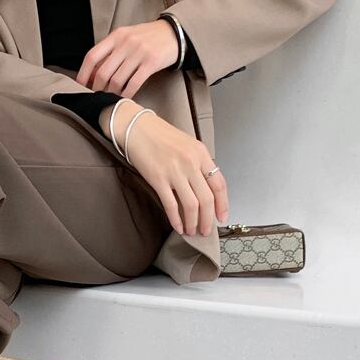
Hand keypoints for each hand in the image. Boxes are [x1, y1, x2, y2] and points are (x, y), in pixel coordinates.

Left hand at [76, 19, 178, 94]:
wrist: (174, 32)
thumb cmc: (146, 38)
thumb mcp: (126, 39)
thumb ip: (110, 53)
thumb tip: (92, 75)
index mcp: (116, 36)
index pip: (92, 56)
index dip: (83, 74)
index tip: (80, 87)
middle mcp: (126, 42)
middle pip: (103, 72)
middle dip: (97, 89)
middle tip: (97, 96)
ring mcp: (139, 52)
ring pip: (117, 80)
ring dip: (111, 93)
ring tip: (111, 98)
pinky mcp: (151, 62)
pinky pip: (133, 84)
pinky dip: (126, 94)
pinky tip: (124, 98)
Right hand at [100, 102, 228, 235]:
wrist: (137, 128)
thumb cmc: (161, 137)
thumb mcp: (187, 145)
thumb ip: (198, 164)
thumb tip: (204, 189)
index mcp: (201, 154)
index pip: (219, 184)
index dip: (222, 204)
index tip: (221, 217)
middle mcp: (191, 163)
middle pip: (206, 199)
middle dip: (208, 219)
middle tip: (205, 231)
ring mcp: (175, 172)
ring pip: (191, 205)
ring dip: (193, 222)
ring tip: (192, 231)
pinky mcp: (158, 179)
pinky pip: (171, 205)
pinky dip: (176, 219)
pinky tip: (178, 227)